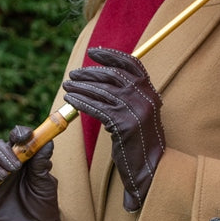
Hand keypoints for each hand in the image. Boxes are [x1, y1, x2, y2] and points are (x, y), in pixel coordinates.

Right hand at [0, 125, 60, 220]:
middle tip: (14, 168)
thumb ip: (42, 165)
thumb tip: (47, 142)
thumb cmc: (42, 208)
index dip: (18, 133)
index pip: (16, 138)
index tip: (24, 137)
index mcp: (22, 159)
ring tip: (3, 178)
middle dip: (2, 152)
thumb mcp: (45, 186)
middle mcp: (4, 165)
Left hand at [62, 47, 164, 211]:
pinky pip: (97, 108)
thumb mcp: (141, 113)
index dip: (111, 55)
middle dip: (89, 72)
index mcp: (150, 91)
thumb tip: (105, 79)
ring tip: (67, 86)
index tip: (94, 52)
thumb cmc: (141, 141)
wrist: (151, 168)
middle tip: (73, 74)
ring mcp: (135, 110)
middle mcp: (145, 97)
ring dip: (81, 86)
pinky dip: (81, 102)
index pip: (131, 64)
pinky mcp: (124, 124)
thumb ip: (129, 96)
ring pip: (102, 91)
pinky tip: (71, 100)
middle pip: (113, 75)